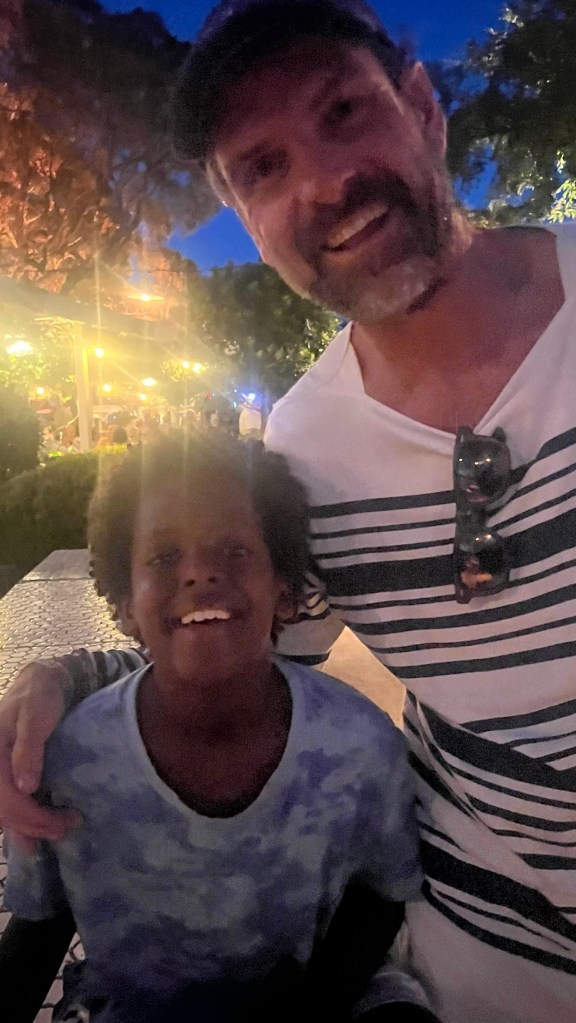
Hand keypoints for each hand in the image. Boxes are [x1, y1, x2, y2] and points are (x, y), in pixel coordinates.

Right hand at [0, 662, 80, 852]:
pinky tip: (30, 835)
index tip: (61, 823)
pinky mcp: (3, 773)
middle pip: (3, 810)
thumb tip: (26, 788)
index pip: (6, 799)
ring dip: (25, 828)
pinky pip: (6, 803)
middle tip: (65, 828)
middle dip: (33, 825)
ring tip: (53, 834)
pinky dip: (18, 821)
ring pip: (2, 811)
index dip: (32, 817)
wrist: (39, 682)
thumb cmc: (39, 696)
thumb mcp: (35, 716)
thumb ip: (28, 748)